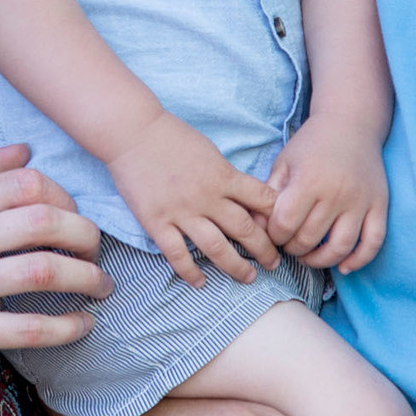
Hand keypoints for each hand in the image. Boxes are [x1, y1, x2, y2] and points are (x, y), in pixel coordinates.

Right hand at [0, 144, 110, 398]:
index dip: (64, 196)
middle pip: (42, 221)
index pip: (24, 182)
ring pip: (42, 272)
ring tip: (101, 286)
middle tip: (97, 249)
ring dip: (85, 278)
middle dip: (85, 234)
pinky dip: (67, 327)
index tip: (74, 216)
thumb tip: (23, 149)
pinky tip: (82, 325)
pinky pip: (30, 328)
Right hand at [102, 110, 280, 285]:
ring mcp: (181, 212)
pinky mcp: (157, 222)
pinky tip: (201, 282)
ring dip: (236, 266)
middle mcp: (207, 197)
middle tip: (274, 263)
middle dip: (265, 250)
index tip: (282, 228)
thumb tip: (244, 197)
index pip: (262, 200)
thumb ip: (225, 175)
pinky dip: (190, 272)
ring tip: (249, 277)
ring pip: (216, 248)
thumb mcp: (210, 150)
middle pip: (245, 229)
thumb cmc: (171, 136)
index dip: (277, 216)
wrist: (132, 132)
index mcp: (223, 176)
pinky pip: (177, 255)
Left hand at [266, 113, 390, 271]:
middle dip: (292, 248)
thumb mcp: (284, 162)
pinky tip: (344, 267)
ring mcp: (360, 201)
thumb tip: (254, 225)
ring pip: (340, 247)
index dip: (273, 235)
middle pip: (309, 239)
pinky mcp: (380, 205)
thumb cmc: (312, 144)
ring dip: (320, 261)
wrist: (351, 124)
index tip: (273, 232)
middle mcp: (337, 193)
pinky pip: (373, 242)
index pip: (284, 224)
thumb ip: (268, 194)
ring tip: (308, 257)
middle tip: (288, 244)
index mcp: (309, 180)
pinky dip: (359, 260)